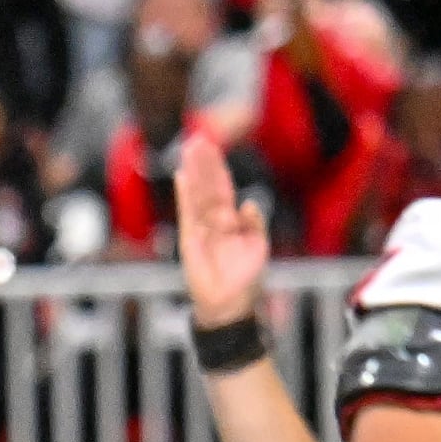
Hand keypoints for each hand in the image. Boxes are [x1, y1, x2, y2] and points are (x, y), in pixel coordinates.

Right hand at [174, 131, 268, 332]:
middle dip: (204, 162)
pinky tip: (182, 176)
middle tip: (198, 137)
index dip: (218, 168)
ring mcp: (201, 229)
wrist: (231, 305)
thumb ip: (254, 223)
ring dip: (194, 170)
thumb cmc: (246, 279)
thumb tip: (247, 202)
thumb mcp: (258, 246)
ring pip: (198, 193)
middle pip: (208, 185)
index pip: (223, 188)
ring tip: (189, 148)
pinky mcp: (190, 240)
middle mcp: (214, 221)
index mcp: (232, 221)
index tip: (213, 147)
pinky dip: (185, 195)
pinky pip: (187, 212)